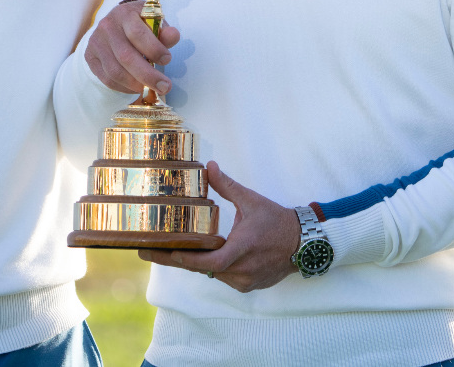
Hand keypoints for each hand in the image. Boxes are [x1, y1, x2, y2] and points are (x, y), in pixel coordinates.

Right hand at [83, 0, 177, 95]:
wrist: (115, 24)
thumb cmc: (140, 24)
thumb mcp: (153, 22)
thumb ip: (164, 32)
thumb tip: (173, 36)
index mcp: (125, 14)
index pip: (138, 33)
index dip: (154, 49)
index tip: (167, 59)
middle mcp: (107, 26)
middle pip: (126, 56)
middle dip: (148, 75)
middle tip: (165, 87)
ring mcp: (96, 42)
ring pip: (115, 71)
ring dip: (136, 85)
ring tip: (151, 89)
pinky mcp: (90, 57)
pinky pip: (107, 79)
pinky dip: (124, 88)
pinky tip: (136, 88)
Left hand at [140, 161, 301, 292]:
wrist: (304, 243)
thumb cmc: (277, 220)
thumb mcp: (252, 200)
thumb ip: (227, 186)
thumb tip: (209, 166)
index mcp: (243, 248)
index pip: (210, 262)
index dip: (187, 260)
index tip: (165, 252)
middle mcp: (243, 270)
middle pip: (204, 269)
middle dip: (176, 260)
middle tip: (148, 253)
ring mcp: (246, 281)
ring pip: (213, 274)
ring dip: (197, 264)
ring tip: (169, 252)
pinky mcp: (250, 286)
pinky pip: (225, 278)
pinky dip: (214, 268)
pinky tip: (201, 257)